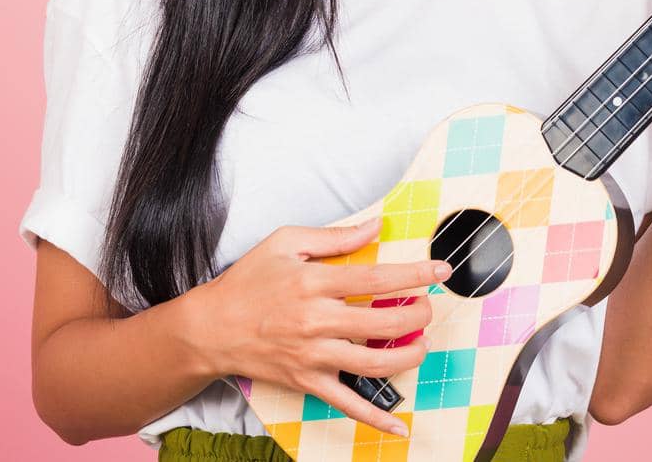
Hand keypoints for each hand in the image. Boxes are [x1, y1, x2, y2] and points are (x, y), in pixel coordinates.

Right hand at [191, 216, 449, 437]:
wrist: (210, 327)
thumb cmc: (248, 280)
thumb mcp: (285, 242)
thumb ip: (335, 236)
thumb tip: (376, 226)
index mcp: (313, 282)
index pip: (376, 278)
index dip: (414, 274)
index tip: (440, 271)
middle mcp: (316, 321)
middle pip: (383, 322)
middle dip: (417, 314)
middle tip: (427, 307)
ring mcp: (313, 355)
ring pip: (374, 362)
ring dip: (408, 355)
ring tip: (420, 344)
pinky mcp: (307, 381)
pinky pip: (347, 404)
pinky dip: (376, 418)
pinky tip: (400, 426)